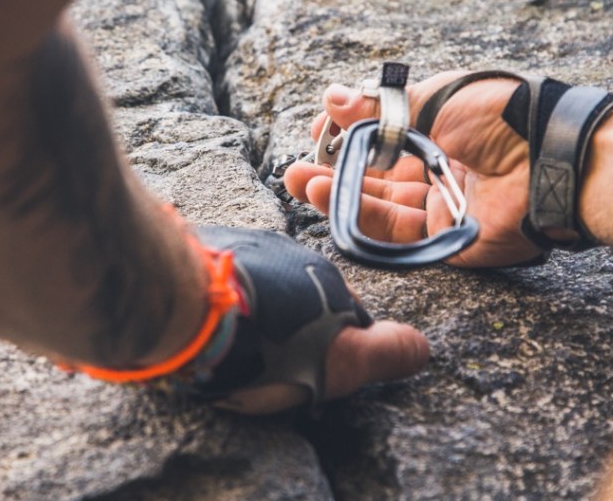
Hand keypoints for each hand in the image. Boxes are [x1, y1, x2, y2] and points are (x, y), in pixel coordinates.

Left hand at [195, 226, 428, 414]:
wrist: (190, 316)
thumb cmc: (268, 346)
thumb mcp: (343, 361)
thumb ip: (385, 352)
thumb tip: (422, 348)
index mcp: (323, 276)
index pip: (341, 307)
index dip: (332, 340)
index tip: (311, 368)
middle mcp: (283, 250)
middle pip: (294, 292)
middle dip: (287, 321)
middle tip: (265, 361)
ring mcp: (237, 244)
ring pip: (252, 282)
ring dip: (247, 307)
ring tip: (229, 347)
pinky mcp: (194, 246)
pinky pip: (211, 274)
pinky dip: (211, 297)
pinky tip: (200, 328)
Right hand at [284, 71, 541, 267]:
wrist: (548, 160)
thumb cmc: (501, 117)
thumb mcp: (436, 98)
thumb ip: (381, 107)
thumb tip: (331, 96)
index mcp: (439, 131)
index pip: (382, 137)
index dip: (348, 138)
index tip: (318, 135)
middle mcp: (437, 169)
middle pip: (375, 176)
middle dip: (333, 172)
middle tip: (295, 168)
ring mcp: (440, 205)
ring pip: (379, 206)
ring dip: (338, 195)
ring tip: (301, 182)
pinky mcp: (446, 240)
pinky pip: (397, 235)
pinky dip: (362, 218)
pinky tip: (330, 202)